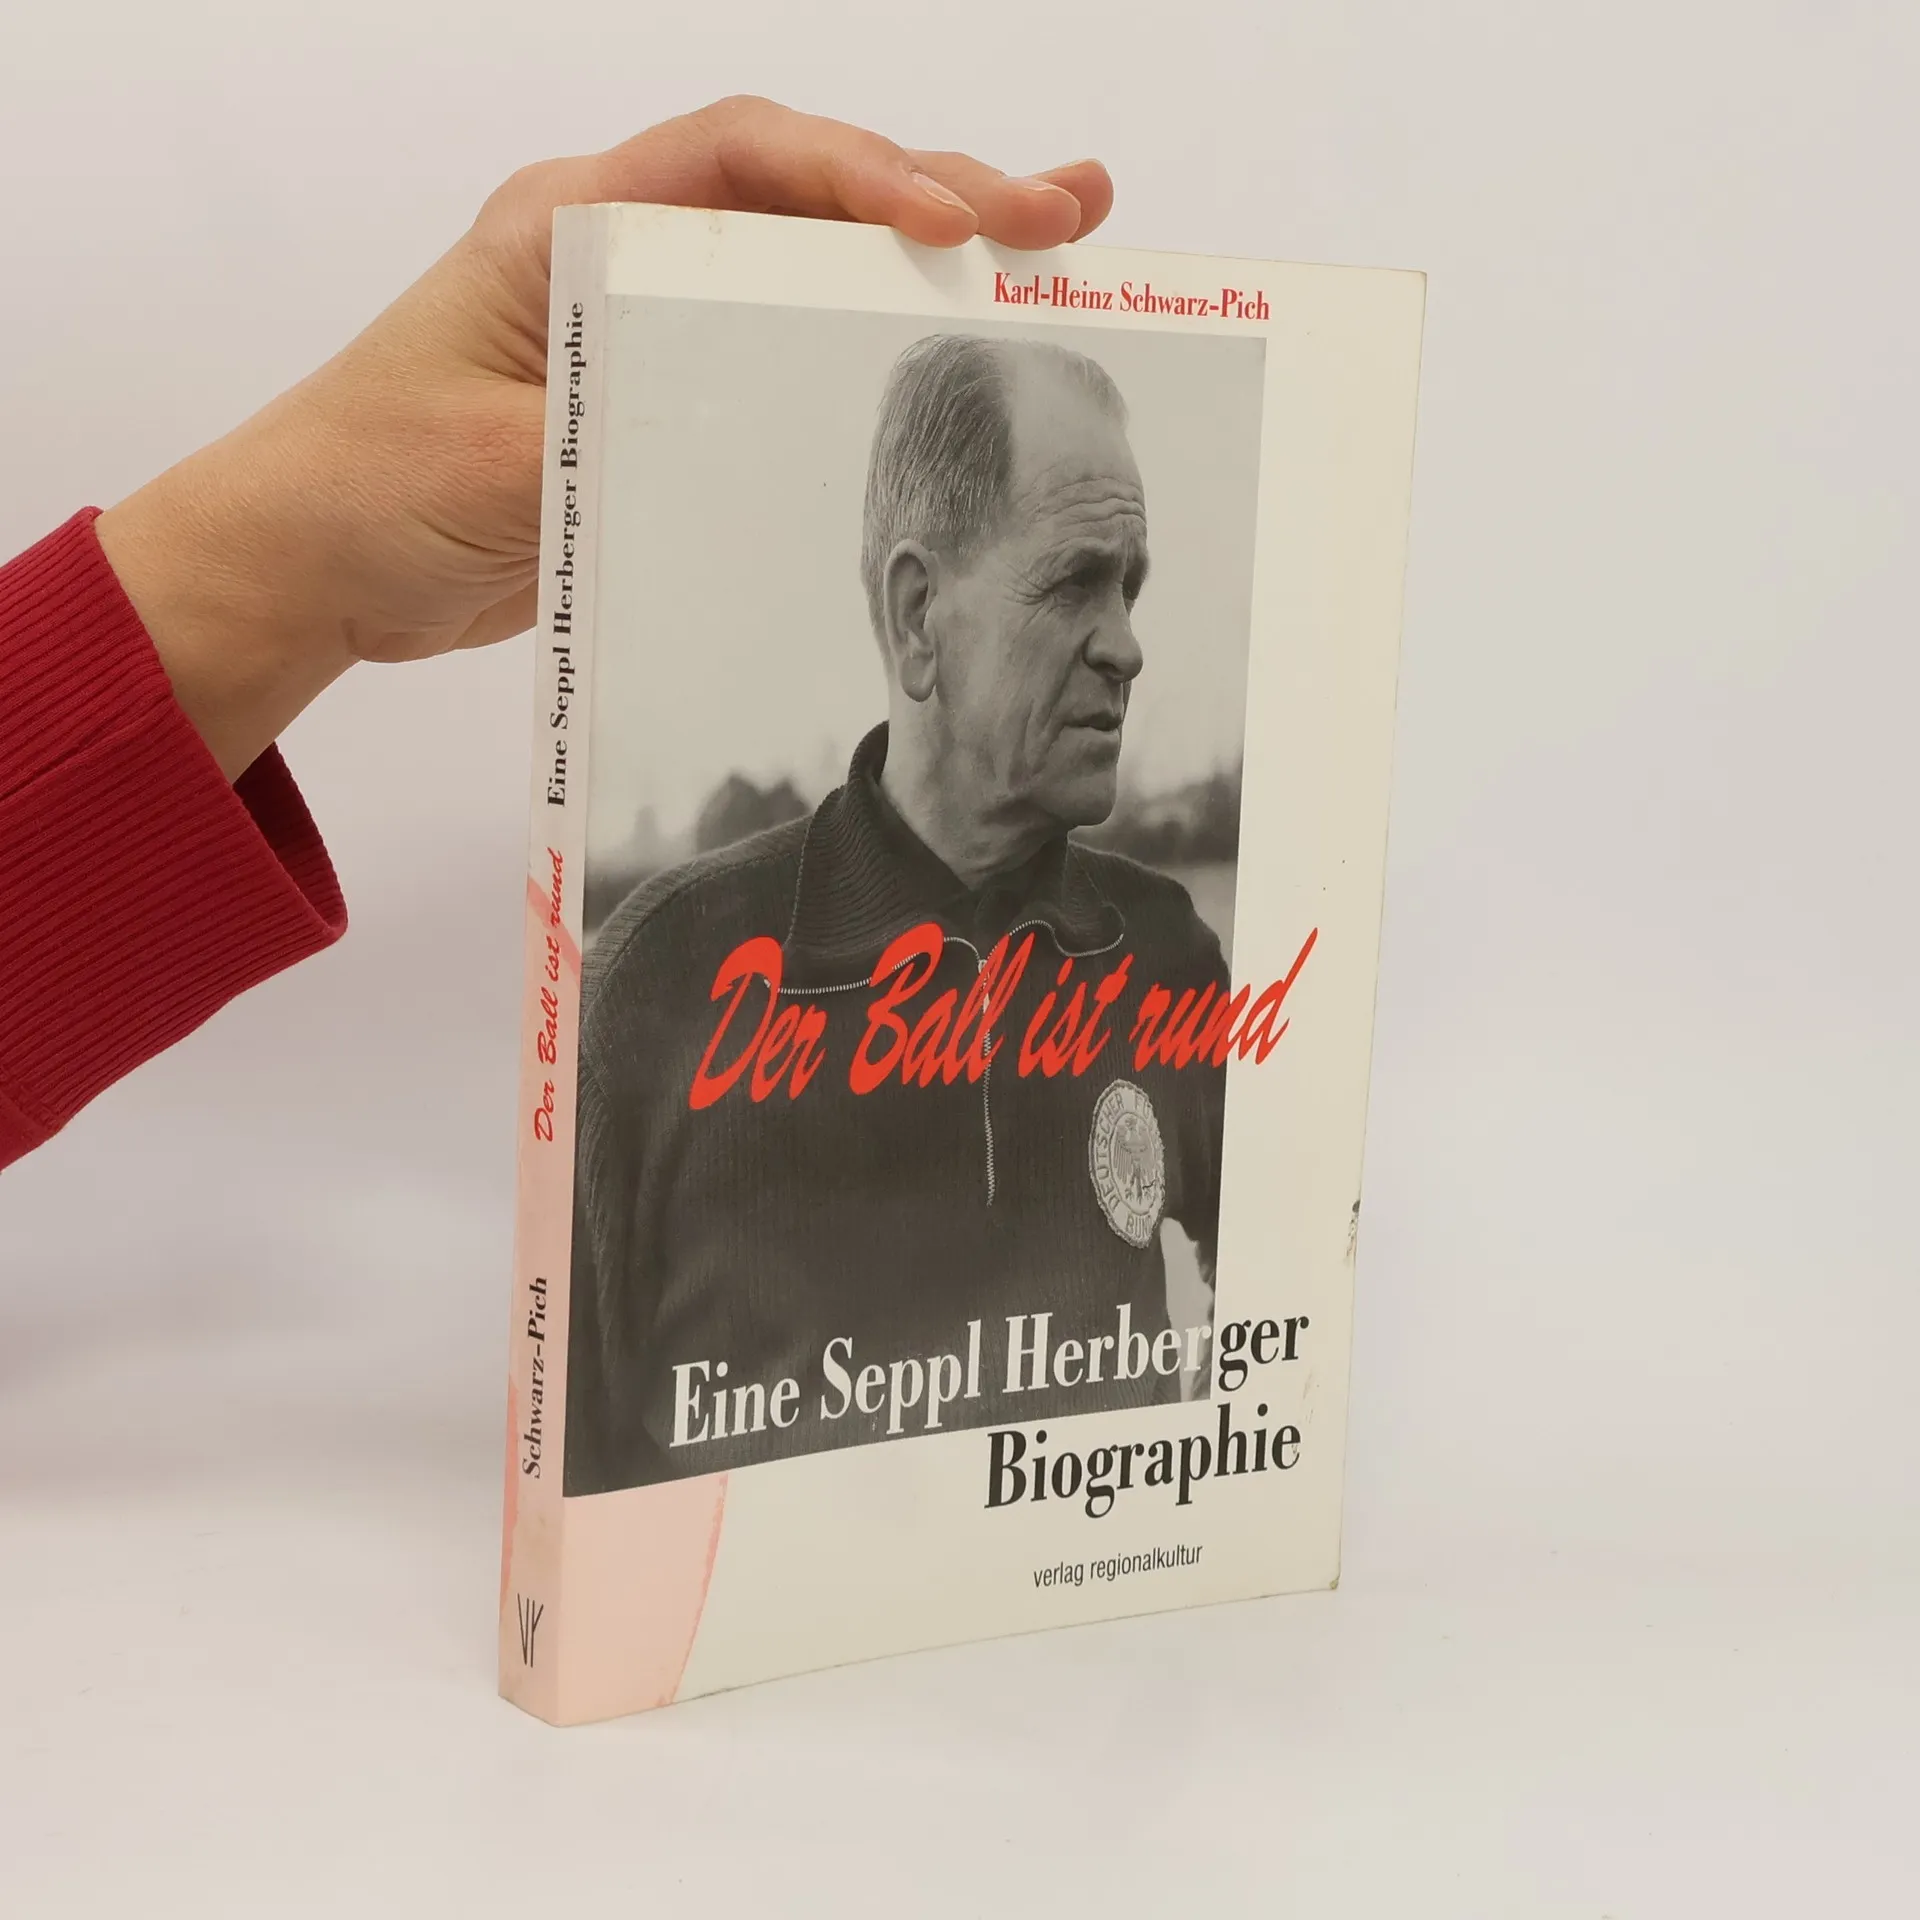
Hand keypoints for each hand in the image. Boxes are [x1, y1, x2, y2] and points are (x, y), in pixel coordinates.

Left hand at [95, 97, 1113, 779]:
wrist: (314, 562)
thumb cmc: (367, 487)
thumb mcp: (490, 466)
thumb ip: (610, 435)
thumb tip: (727, 429)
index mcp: (569, 223)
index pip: (740, 159)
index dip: (857, 171)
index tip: (951, 219)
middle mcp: (620, 250)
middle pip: (802, 193)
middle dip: (939, 192)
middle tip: (1069, 213)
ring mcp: (646, 322)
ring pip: (809, 266)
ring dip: (927, 259)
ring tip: (1058, 249)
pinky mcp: (662, 398)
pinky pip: (783, 353)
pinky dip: (870, 346)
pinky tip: (949, 354)